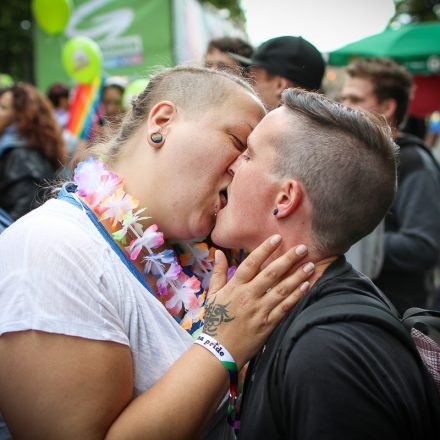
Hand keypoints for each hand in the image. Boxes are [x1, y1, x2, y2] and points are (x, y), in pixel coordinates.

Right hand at [205, 234, 313, 367]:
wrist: (218, 351)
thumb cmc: (215, 320)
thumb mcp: (212, 295)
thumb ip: (218, 273)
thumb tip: (217, 252)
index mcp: (235, 287)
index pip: (251, 263)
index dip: (265, 250)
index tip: (277, 238)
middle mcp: (248, 296)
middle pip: (271, 274)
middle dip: (288, 259)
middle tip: (302, 248)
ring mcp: (259, 311)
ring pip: (281, 290)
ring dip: (297, 276)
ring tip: (310, 265)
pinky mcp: (268, 324)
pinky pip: (285, 308)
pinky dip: (296, 297)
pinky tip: (306, 286)